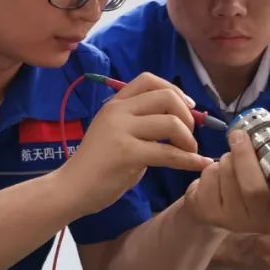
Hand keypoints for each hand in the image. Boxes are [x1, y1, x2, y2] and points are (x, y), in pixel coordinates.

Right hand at [56, 72, 212, 215]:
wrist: (71, 189)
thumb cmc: (97, 166)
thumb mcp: (117, 135)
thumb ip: (142, 126)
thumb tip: (178, 123)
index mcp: (114, 104)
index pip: (149, 79)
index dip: (174, 90)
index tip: (187, 107)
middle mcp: (117, 111)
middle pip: (166, 97)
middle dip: (187, 115)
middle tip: (189, 135)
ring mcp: (121, 131)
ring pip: (171, 123)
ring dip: (189, 139)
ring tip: (190, 153)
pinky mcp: (127, 153)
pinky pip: (168, 153)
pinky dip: (189, 159)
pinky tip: (198, 164)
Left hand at [183, 129, 269, 233]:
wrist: (217, 207)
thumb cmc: (255, 185)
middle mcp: (261, 224)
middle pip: (253, 190)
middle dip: (245, 157)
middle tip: (240, 135)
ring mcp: (232, 221)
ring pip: (228, 176)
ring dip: (228, 158)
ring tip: (232, 158)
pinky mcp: (208, 212)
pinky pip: (210, 177)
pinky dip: (213, 167)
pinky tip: (218, 173)